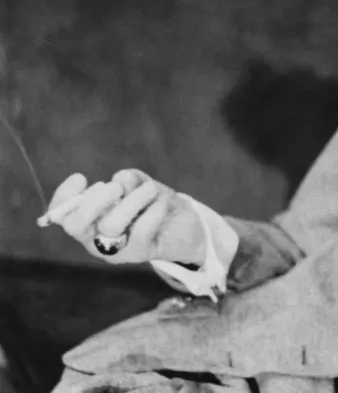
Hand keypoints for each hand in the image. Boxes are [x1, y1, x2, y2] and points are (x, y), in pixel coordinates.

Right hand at [39, 169, 205, 264]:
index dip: (64, 196)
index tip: (81, 177)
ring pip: (111, 226)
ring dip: (131, 201)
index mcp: (88, 221)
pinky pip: (140, 231)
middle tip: (116, 188)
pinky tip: (162, 202)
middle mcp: (95, 238)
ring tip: (151, 188)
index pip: (61, 214)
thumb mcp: (140, 186)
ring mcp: (116, 249)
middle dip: (94, 202)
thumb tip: (121, 180)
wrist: (184, 226)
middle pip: (77, 225)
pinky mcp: (140, 252)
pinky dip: (152, 212)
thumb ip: (129, 180)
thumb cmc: (153, 203)